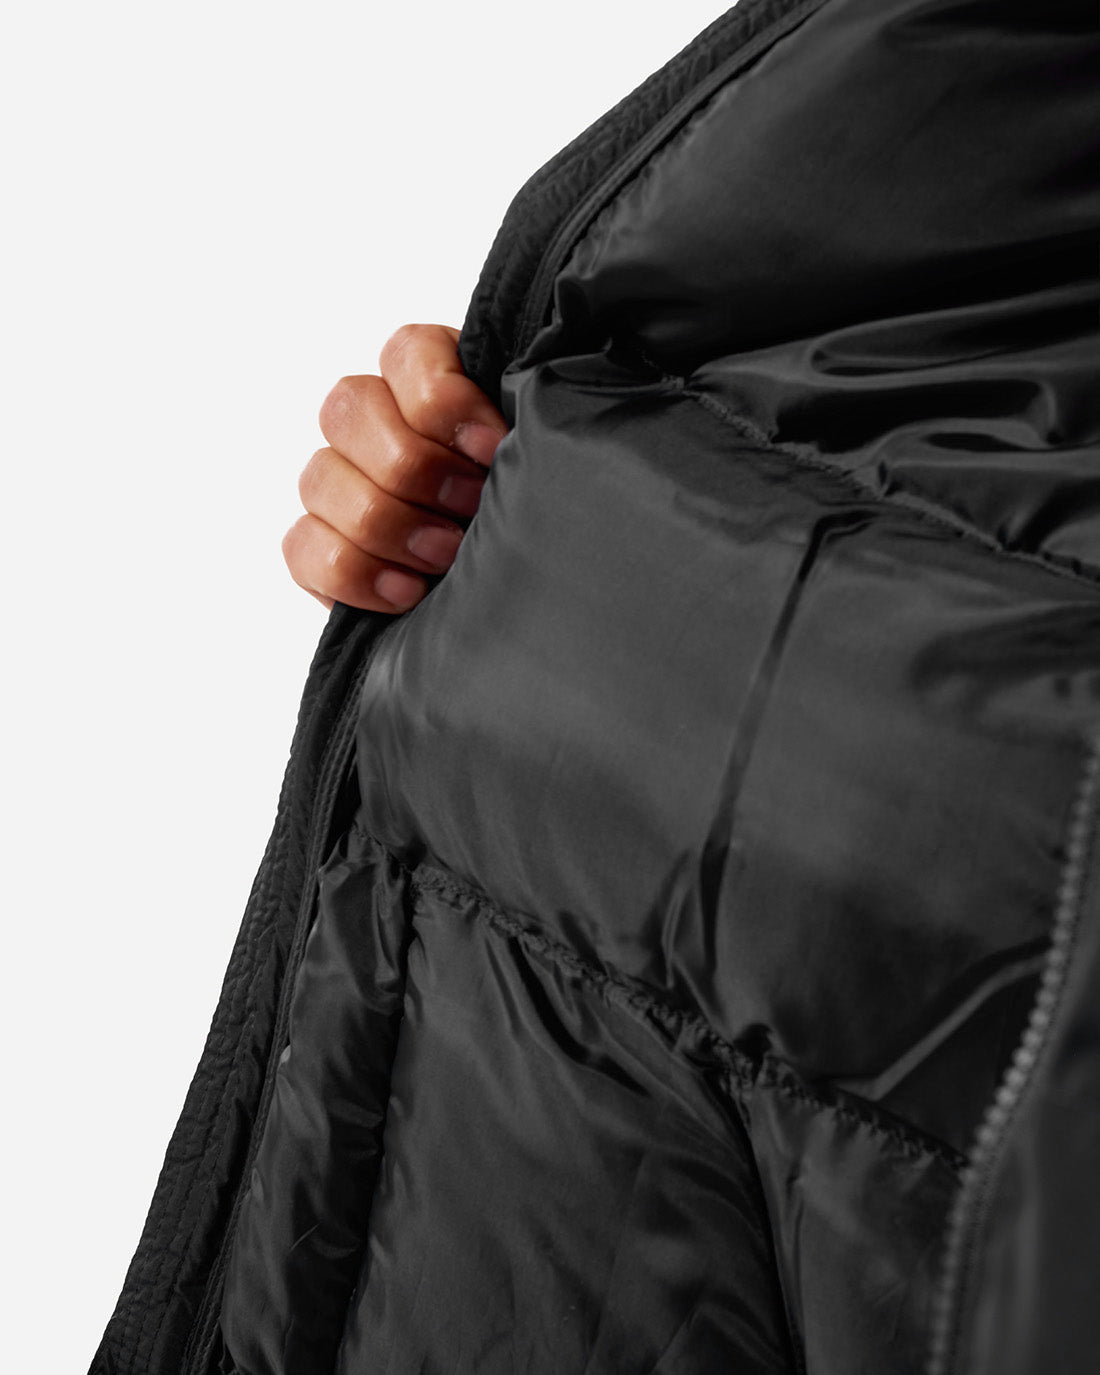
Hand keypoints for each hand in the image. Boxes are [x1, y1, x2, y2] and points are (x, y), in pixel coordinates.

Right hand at [284, 323, 507, 611]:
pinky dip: (351, 571)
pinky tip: (405, 590)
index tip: (492, 451)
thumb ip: (518, 439)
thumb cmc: (530, 517)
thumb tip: (502, 441)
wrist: (522, 594)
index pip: (407, 353)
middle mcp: (375, 423)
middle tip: (468, 509)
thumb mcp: (534, 471)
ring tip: (443, 558)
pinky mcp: (319, 545)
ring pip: (321, 476)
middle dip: (414, 467)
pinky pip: (302, 545)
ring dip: (386, 522)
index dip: (444, 401)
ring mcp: (338, 482)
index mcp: (431, 382)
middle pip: (350, 408)